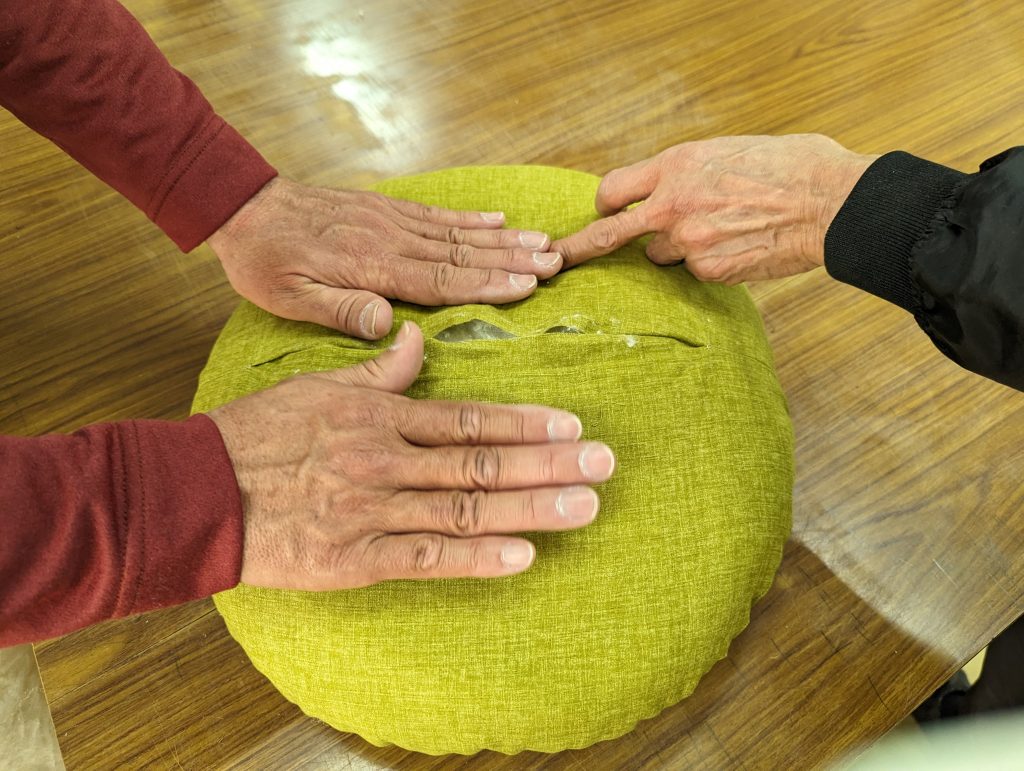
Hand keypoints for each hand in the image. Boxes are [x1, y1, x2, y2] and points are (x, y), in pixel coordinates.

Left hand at [208, 178, 563, 338]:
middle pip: (461, 253)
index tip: (527, 285)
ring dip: (502, 239)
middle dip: (511, 259)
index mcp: (371, 267)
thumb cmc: (267, 262)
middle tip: (555, 262)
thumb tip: (388, 325)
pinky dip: (470, 218)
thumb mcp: (290, 298)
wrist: (244, 208)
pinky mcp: (384, 210)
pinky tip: (497, 220)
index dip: (487, 283)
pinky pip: (435, 214)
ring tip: (542, 242)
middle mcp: (389, 239)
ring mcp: (389, 220)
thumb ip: (340, 310)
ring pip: (456, 233)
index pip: (440, 279)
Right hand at [208, 322, 613, 589]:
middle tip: (605, 462)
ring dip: (532, 507)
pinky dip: (477, 557)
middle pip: (483, 462)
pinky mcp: (357, 558)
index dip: (524, 422)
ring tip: (586, 504)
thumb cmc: (258, 434)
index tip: (571, 424)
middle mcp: (388, 460)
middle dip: (550, 462)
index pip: (469, 418)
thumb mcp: (319, 386)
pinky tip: (523, 556)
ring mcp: (375, 510)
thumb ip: (378, 369)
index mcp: (381, 416)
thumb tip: (418, 340)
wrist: (199, 491)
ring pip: (467, 507)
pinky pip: (427, 557)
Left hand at [552, 134, 876, 282]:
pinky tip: (740, 246)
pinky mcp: (710, 271)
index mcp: (677, 165)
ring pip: (660, 255)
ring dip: (675, 248)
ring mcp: (689, 242)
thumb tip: (670, 187)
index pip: (614, 189)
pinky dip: (709, 263)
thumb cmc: (790, 166)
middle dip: (580, 247)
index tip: (604, 210)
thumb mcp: (727, 150)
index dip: (605, 203)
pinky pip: (695, 270)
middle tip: (559, 259)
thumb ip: (688, 172)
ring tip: (720, 231)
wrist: (830, 201)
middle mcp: (673, 204)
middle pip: (610, 234)